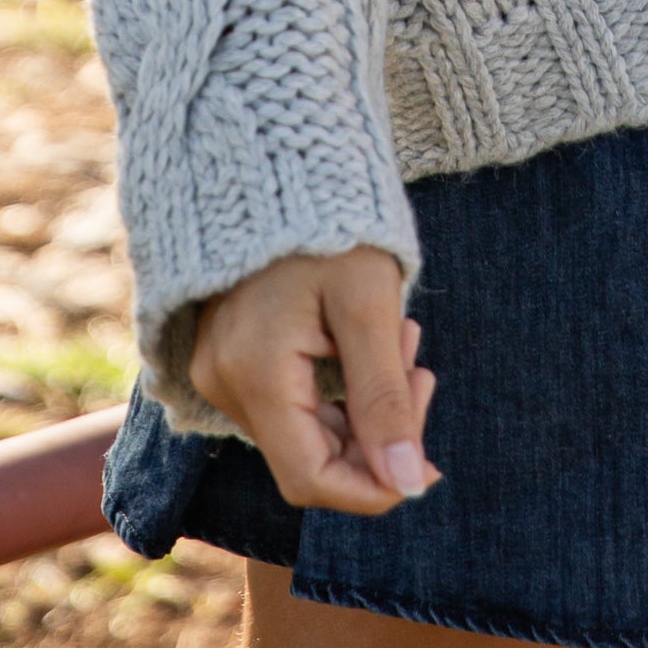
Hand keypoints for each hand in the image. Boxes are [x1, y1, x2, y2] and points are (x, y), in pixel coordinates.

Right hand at [187, 248, 440, 516]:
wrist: (276, 158)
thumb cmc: (330, 224)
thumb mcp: (370, 306)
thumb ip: (386, 400)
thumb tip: (409, 484)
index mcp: (252, 372)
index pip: (311, 480)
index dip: (374, 489)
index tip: (429, 463)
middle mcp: (223, 381)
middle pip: (310, 457)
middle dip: (377, 434)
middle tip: (419, 366)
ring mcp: (219, 368)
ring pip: (303, 430)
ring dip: (362, 407)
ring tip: (399, 339)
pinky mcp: (227, 355)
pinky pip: (287, 401)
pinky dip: (336, 388)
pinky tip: (366, 341)